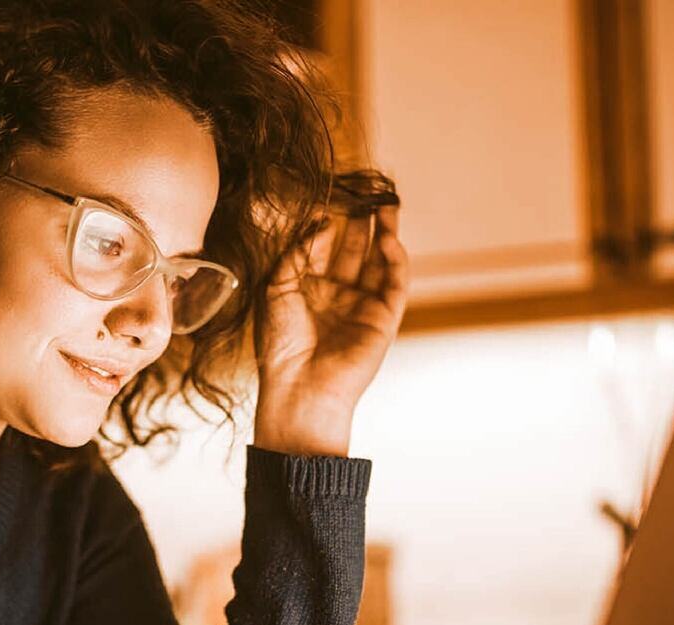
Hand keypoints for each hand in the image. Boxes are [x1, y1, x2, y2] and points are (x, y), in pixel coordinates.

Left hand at [254, 203, 408, 455]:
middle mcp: (337, 295)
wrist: (299, 387)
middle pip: (354, 248)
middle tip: (367, 189)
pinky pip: (394, 282)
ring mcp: (362, 306)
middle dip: (362, 219)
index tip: (331, 195)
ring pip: (378, 260)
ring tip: (386, 202)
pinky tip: (387, 239)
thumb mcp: (278, 286)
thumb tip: (324, 220)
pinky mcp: (384, 319)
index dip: (329, 221)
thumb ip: (300, 250)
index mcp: (307, 290)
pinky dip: (395, 259)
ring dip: (384, 231)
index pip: (324, 246)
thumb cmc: (281, 344)